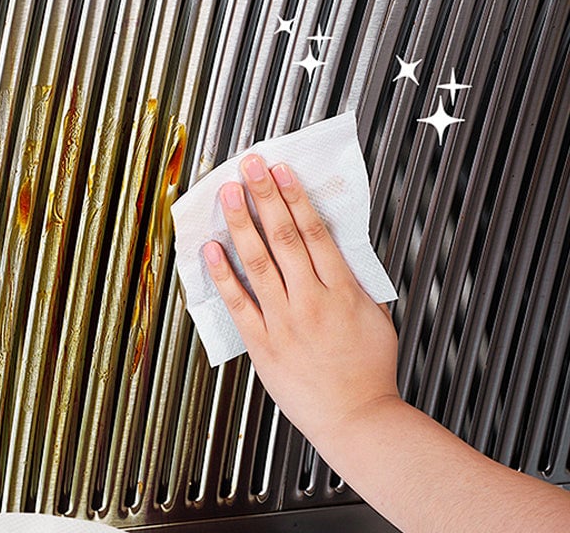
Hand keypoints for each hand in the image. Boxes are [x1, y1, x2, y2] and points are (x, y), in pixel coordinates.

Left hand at [203, 154, 399, 446]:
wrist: (358, 421)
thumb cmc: (369, 371)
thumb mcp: (375, 315)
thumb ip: (352, 279)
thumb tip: (331, 246)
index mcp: (342, 291)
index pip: (314, 231)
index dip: (295, 196)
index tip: (282, 170)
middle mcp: (311, 301)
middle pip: (283, 236)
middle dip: (265, 194)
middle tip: (250, 165)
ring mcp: (284, 321)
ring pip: (258, 262)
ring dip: (241, 223)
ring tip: (229, 193)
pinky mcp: (263, 344)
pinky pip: (238, 303)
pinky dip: (223, 274)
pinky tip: (211, 250)